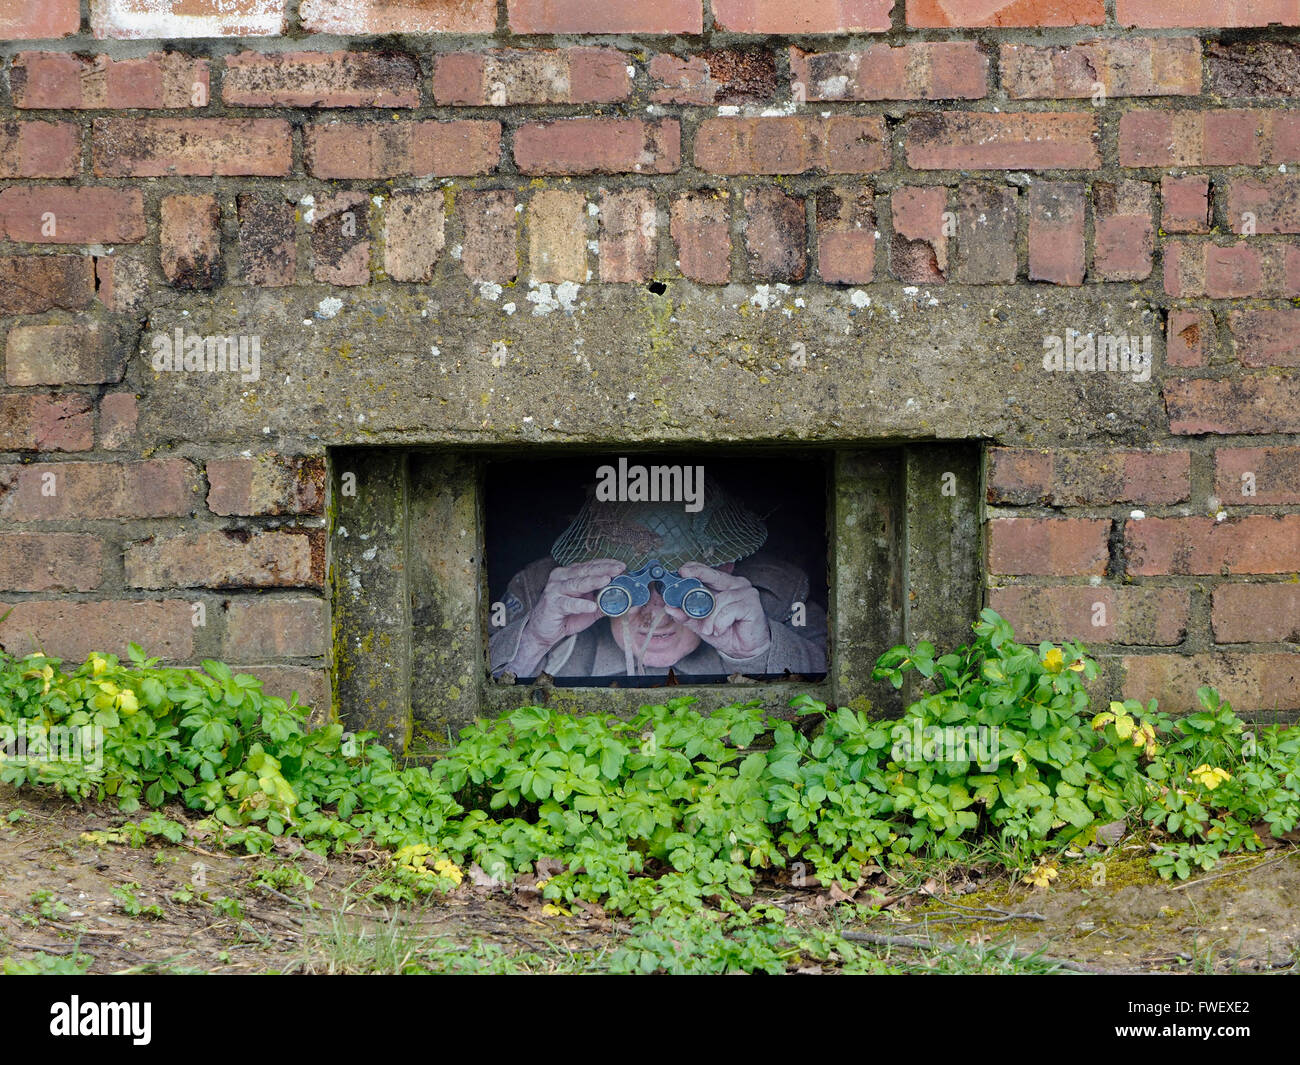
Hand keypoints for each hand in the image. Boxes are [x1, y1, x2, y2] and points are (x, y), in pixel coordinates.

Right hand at [510, 560, 624, 673]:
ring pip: (577, 583)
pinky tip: (592, 606)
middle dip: (604, 570)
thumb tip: (625, 599)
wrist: (544, 631)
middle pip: (585, 571)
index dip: (606, 564)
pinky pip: (568, 603)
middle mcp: (561, 578)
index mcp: (569, 574)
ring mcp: (554, 590)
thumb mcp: (589, 607)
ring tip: (607, 580)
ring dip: (593, 582)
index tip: (621, 565)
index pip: (590, 565)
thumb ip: (603, 601)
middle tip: (619, 569)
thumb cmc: (565, 616)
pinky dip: (580, 605)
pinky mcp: (551, 604)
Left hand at [665, 564, 771, 660]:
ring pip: (718, 600)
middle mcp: (736, 584)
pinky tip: (721, 630)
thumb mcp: (702, 625)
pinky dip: (720, 623)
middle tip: (684, 574)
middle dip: (698, 574)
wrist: (745, 650)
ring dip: (710, 618)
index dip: (695, 569)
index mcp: (724, 585)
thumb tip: (670, 608)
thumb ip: (687, 616)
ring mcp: (746, 592)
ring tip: (710, 629)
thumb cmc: (726, 632)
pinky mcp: (752, 603)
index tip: (681, 570)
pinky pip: (728, 611)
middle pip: (714, 575)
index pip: (708, 572)